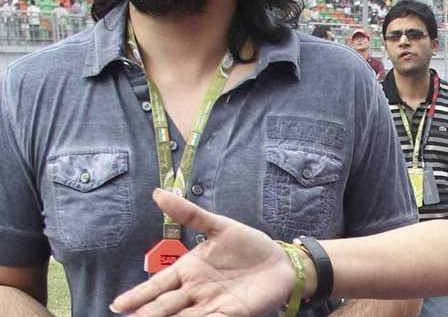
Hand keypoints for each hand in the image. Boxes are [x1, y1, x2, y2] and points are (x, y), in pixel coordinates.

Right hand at [110, 189, 298, 315]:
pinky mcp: (231, 314)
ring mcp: (212, 304)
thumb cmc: (247, 245)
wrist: (279, 261)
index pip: (158, 285)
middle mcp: (195, 290)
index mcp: (188, 270)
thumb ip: (189, 214)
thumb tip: (158, 193)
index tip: (117, 305)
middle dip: (148, 314)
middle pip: (166, 306)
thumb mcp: (219, 225)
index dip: (138, 295)